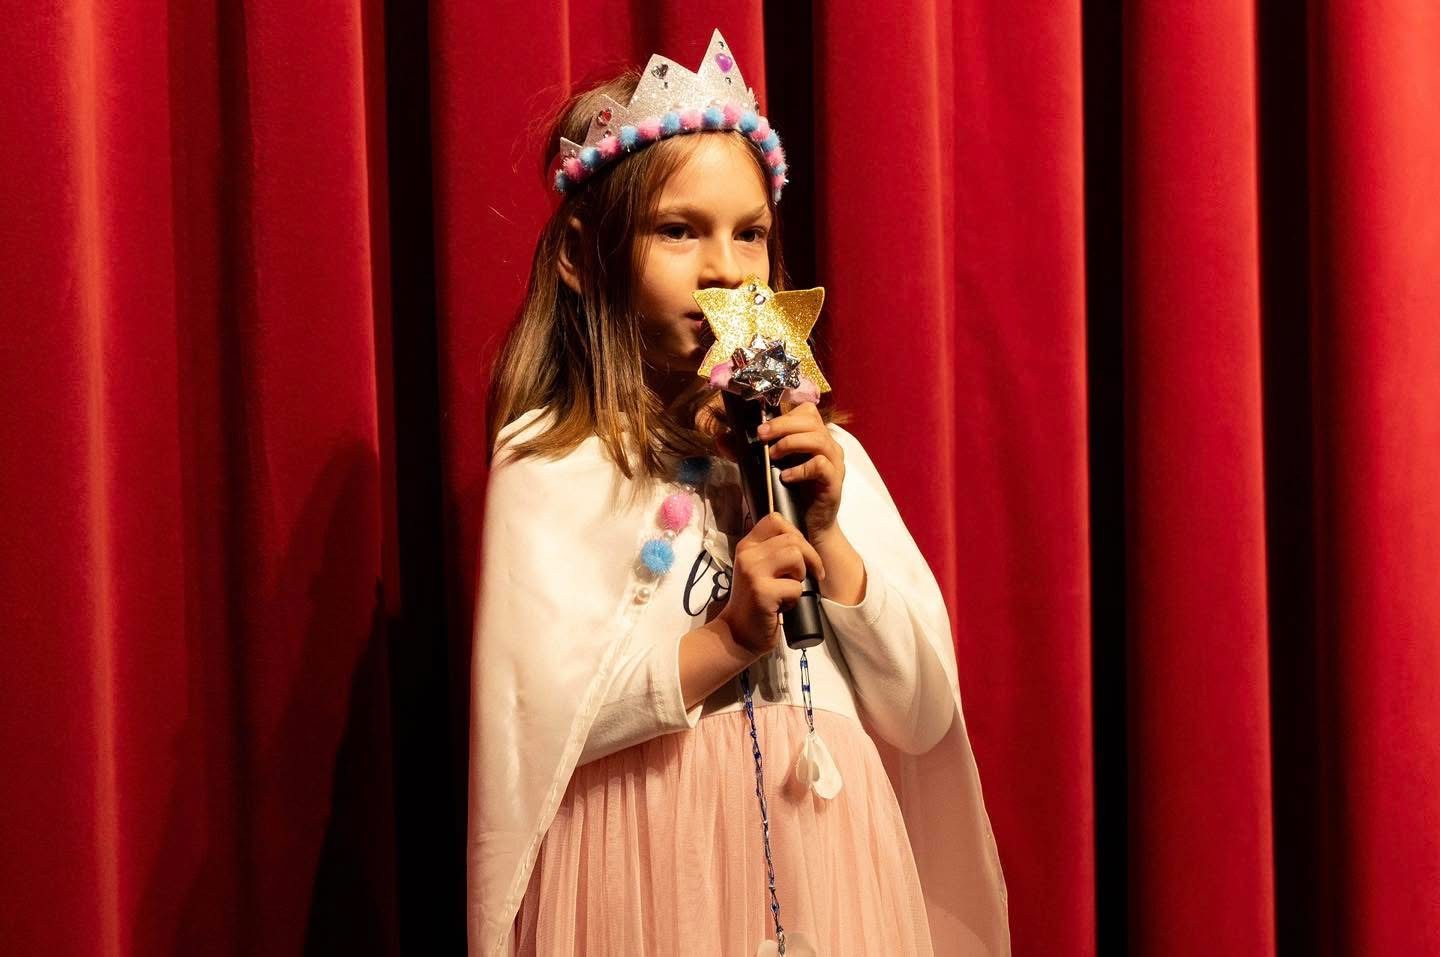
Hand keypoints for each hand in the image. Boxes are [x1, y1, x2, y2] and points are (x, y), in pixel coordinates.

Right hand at [718, 512, 826, 654]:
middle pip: (792, 539)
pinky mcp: (762, 592)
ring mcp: (753, 573)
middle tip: (808, 576)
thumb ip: (773, 552)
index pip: (776, 520)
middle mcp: (747, 554)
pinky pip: (795, 587)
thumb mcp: (759, 569)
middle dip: (809, 558)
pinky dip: (795, 598)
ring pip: (796, 558)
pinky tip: (783, 606)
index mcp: (747, 545)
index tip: (801, 554)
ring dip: (801, 576)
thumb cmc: (756, 601)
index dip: (796, 534)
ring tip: (790, 589)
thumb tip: (802, 540)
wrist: (738, 633)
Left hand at [756, 402, 844, 542]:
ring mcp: (833, 463)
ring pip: (818, 439)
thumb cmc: (790, 494)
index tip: (761, 427)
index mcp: (813, 437)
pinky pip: (821, 465)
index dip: (784, 415)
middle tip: (761, 436)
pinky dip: (801, 468)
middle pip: (811, 421)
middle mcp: (827, 446)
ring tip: (772, 456)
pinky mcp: (834, 481)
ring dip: (791, 443)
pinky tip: (785, 477)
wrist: (809, 527)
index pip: (806, 411)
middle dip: (782, 425)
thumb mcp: (766, 469)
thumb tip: (722, 438)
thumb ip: (746, 452)